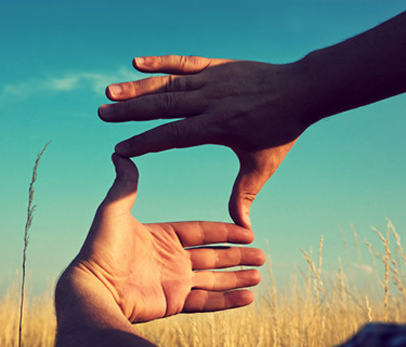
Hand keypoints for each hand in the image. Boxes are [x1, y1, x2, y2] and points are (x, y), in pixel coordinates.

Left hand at [65, 154, 264, 323]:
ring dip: (236, 277)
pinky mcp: (173, 303)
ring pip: (213, 279)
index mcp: (161, 237)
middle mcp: (169, 260)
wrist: (94, 288)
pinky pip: (206, 301)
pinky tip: (248, 298)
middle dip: (237, 255)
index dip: (224, 231)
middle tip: (261, 255)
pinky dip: (227, 300)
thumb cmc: (101, 249)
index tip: (247, 230)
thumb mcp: (113, 210)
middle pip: (212, 255)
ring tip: (259, 275)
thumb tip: (121, 154)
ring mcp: (172, 283)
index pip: (201, 232)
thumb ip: (125, 185)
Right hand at [98, 55, 311, 227]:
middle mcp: (209, 101)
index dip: (144, 143)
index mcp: (217, 126)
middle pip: (161, 106)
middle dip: (129, 112)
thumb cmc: (281, 131)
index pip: (172, 136)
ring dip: (137, 87)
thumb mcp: (262, 166)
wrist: (304, 90)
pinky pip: (184, 61)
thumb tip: (243, 228)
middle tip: (101, 114)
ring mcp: (212, 80)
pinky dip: (160, 61)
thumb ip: (245, 195)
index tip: (120, 150)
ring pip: (167, 83)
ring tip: (109, 91)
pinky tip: (137, 62)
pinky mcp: (216, 66)